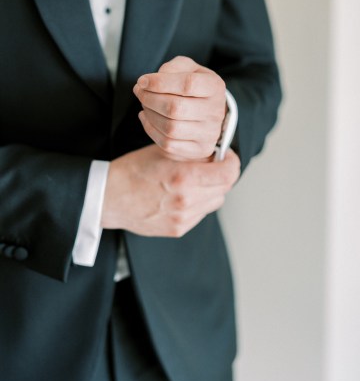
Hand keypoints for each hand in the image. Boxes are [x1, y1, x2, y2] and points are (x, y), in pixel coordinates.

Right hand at [101, 144, 239, 236]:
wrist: (108, 198)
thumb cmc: (133, 170)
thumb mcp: (164, 151)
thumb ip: (193, 152)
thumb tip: (216, 152)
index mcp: (184, 177)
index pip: (228, 173)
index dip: (231, 162)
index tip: (226, 156)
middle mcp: (186, 201)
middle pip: (224, 188)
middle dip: (221, 174)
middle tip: (211, 165)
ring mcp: (183, 218)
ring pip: (215, 201)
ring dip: (211, 189)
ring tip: (193, 180)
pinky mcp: (178, 229)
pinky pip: (201, 213)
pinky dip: (198, 202)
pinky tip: (182, 194)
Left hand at [133, 56, 226, 160]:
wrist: (207, 113)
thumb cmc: (193, 87)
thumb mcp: (188, 69)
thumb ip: (173, 68)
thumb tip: (152, 81)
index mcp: (215, 87)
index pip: (188, 84)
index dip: (160, 82)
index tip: (142, 81)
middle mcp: (215, 112)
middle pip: (175, 108)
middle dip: (149, 99)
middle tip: (139, 92)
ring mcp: (209, 133)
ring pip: (170, 128)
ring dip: (149, 114)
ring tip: (144, 104)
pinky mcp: (199, 149)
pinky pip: (168, 144)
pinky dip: (151, 129)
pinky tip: (147, 118)